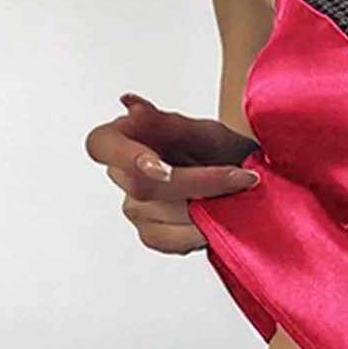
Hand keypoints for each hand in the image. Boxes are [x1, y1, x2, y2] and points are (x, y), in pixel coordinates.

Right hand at [84, 92, 263, 253]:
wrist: (246, 181)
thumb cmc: (223, 152)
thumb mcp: (206, 132)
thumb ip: (169, 125)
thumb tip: (133, 108)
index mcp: (126, 137)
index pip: (101, 145)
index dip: (127, 157)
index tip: (162, 167)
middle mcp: (123, 174)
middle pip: (141, 186)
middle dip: (197, 183)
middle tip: (240, 177)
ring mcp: (135, 207)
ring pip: (159, 215)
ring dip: (204, 207)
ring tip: (235, 193)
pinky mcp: (153, 234)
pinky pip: (169, 240)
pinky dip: (199, 231)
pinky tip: (217, 215)